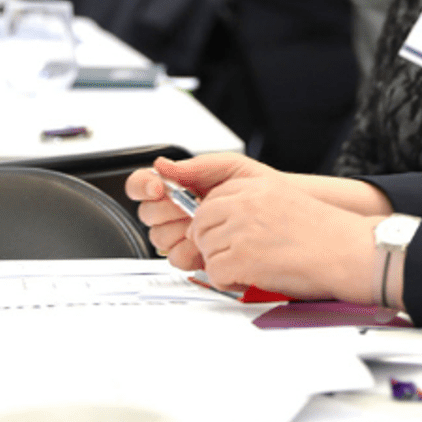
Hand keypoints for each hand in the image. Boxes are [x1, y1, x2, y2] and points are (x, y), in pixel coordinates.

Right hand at [126, 153, 270, 269]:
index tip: (158, 188)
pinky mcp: (191, 256)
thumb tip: (162, 164)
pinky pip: (175, 257)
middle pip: (147, 213)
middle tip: (191, 207)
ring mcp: (180, 234)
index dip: (143, 186)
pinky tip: (207, 242)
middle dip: (168, 209)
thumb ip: (196, 165)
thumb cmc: (258, 188)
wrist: (280, 210)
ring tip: (205, 223)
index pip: (141, 184)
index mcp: (178, 186)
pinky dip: (190, 251)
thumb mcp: (230, 168)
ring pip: (159, 237)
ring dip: (180, 230)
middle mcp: (174, 211)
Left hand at [185, 163, 381, 302]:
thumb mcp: (286, 200)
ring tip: (250, 267)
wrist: (348, 253)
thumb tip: (224, 220)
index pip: (213, 198)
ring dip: (221, 263)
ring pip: (205, 249)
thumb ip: (254, 203)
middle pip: (201, 222)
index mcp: (259, 185)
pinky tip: (251, 278)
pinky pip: (214, 273)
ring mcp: (242, 229)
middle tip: (232, 254)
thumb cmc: (327, 234)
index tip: (221, 232)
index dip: (214, 220)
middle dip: (211, 241)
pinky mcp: (242, 257)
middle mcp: (247, 202)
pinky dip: (228, 281)